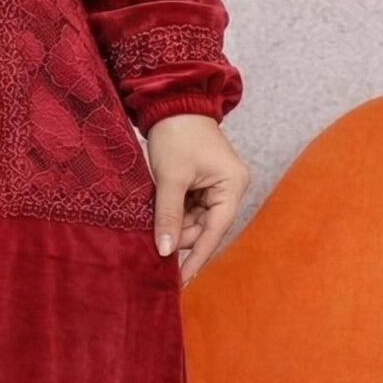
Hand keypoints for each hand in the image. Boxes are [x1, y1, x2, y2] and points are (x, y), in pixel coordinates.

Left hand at [145, 114, 250, 284]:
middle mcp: (229, 189)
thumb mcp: (170, 178)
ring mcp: (216, 187)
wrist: (173, 102)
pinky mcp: (202, 183)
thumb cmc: (177, 134)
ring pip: (194, 220)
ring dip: (173, 225)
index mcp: (232, 186)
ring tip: (150, 226)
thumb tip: (165, 251)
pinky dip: (172, 214)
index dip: (197, 256)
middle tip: (152, 248)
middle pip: (204, 227)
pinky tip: (156, 217)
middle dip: (179, 236)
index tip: (182, 279)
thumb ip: (168, 215)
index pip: (215, 231)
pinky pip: (188, 208)